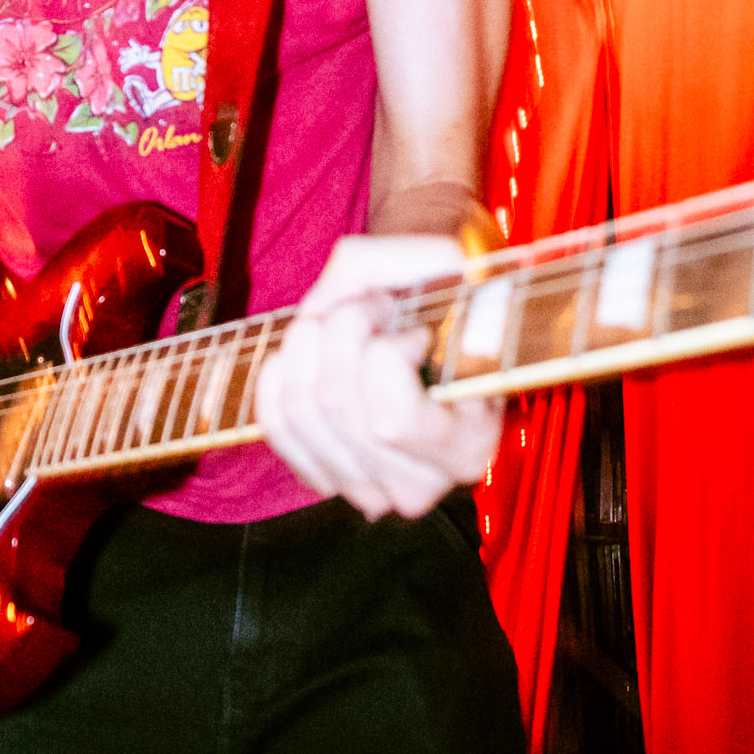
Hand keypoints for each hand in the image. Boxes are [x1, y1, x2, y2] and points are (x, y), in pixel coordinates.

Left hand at [255, 235, 501, 520]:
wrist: (413, 303)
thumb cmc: (434, 285)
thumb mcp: (445, 265)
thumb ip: (458, 283)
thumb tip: (479, 332)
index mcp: (469, 445)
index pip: (394, 420)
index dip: (387, 354)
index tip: (411, 325)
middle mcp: (420, 483)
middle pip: (336, 405)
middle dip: (343, 329)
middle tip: (371, 305)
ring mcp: (367, 488)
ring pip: (300, 412)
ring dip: (309, 344)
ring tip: (343, 320)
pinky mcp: (322, 475)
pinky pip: (274, 422)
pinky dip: (280, 372)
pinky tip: (310, 349)